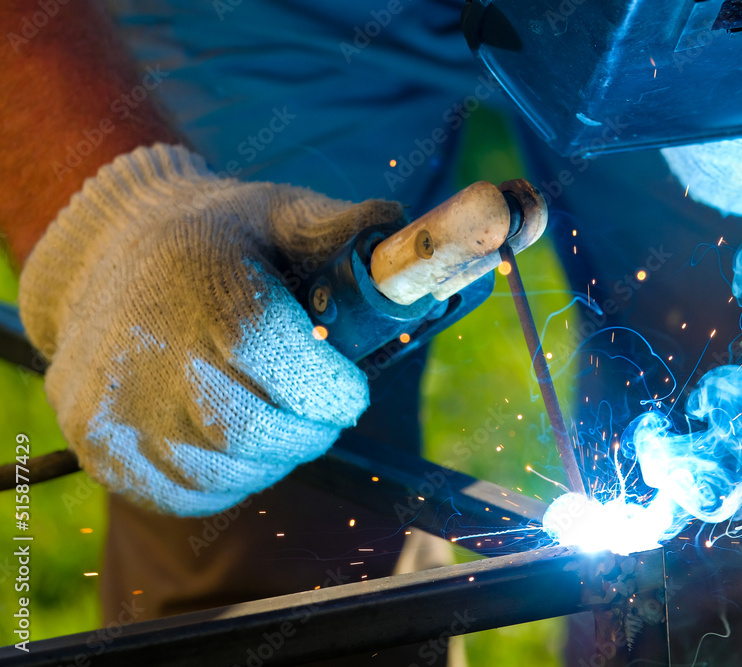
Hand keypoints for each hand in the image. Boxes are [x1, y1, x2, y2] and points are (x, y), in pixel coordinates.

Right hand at [19, 144, 403, 515]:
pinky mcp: (106, 450)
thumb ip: (337, 226)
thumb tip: (397, 229)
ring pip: (229, 470)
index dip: (334, 391)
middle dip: (311, 429)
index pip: (287, 367)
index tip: (352, 392)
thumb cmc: (211, 242)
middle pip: (258, 429)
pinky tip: (235, 441)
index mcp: (209, 289)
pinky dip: (230, 479)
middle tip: (323, 411)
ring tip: (279, 420)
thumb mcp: (274, 213)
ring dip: (275, 456)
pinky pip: (190, 494)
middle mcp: (155, 354)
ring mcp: (122, 410)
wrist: (103, 262)